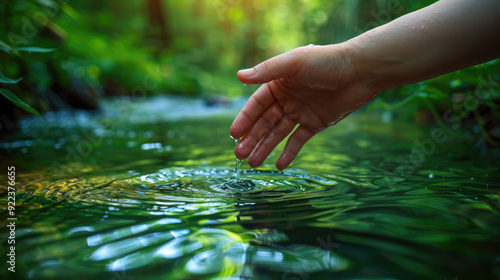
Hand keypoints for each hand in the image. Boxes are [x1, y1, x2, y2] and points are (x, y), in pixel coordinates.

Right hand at [230, 44, 378, 169]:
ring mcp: (301, 112)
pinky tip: (278, 165)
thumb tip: (239, 76)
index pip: (257, 105)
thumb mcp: (295, 62)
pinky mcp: (316, 124)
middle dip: (252, 139)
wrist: (360, 71)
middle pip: (265, 122)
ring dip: (265, 148)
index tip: (234, 135)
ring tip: (253, 164)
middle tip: (239, 155)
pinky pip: (298, 140)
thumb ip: (268, 71)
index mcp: (279, 84)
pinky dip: (289, 153)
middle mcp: (287, 99)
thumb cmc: (327, 61)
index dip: (245, 119)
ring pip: (278, 133)